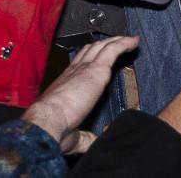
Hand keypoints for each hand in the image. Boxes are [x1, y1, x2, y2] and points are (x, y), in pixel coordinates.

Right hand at [21, 35, 137, 153]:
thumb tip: (92, 141)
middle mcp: (74, 71)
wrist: (48, 120)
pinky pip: (113, 50)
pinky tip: (133, 42)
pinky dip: (124, 43)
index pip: (80, 63)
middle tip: (117, 42)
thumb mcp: (72, 134)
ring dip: (116, 41)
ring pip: (102, 46)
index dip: (91, 56)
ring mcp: (85, 68)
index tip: (100, 57)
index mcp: (66, 83)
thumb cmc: (54, 128)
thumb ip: (84, 136)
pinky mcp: (97, 70)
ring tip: (128, 39)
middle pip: (91, 49)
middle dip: (104, 44)